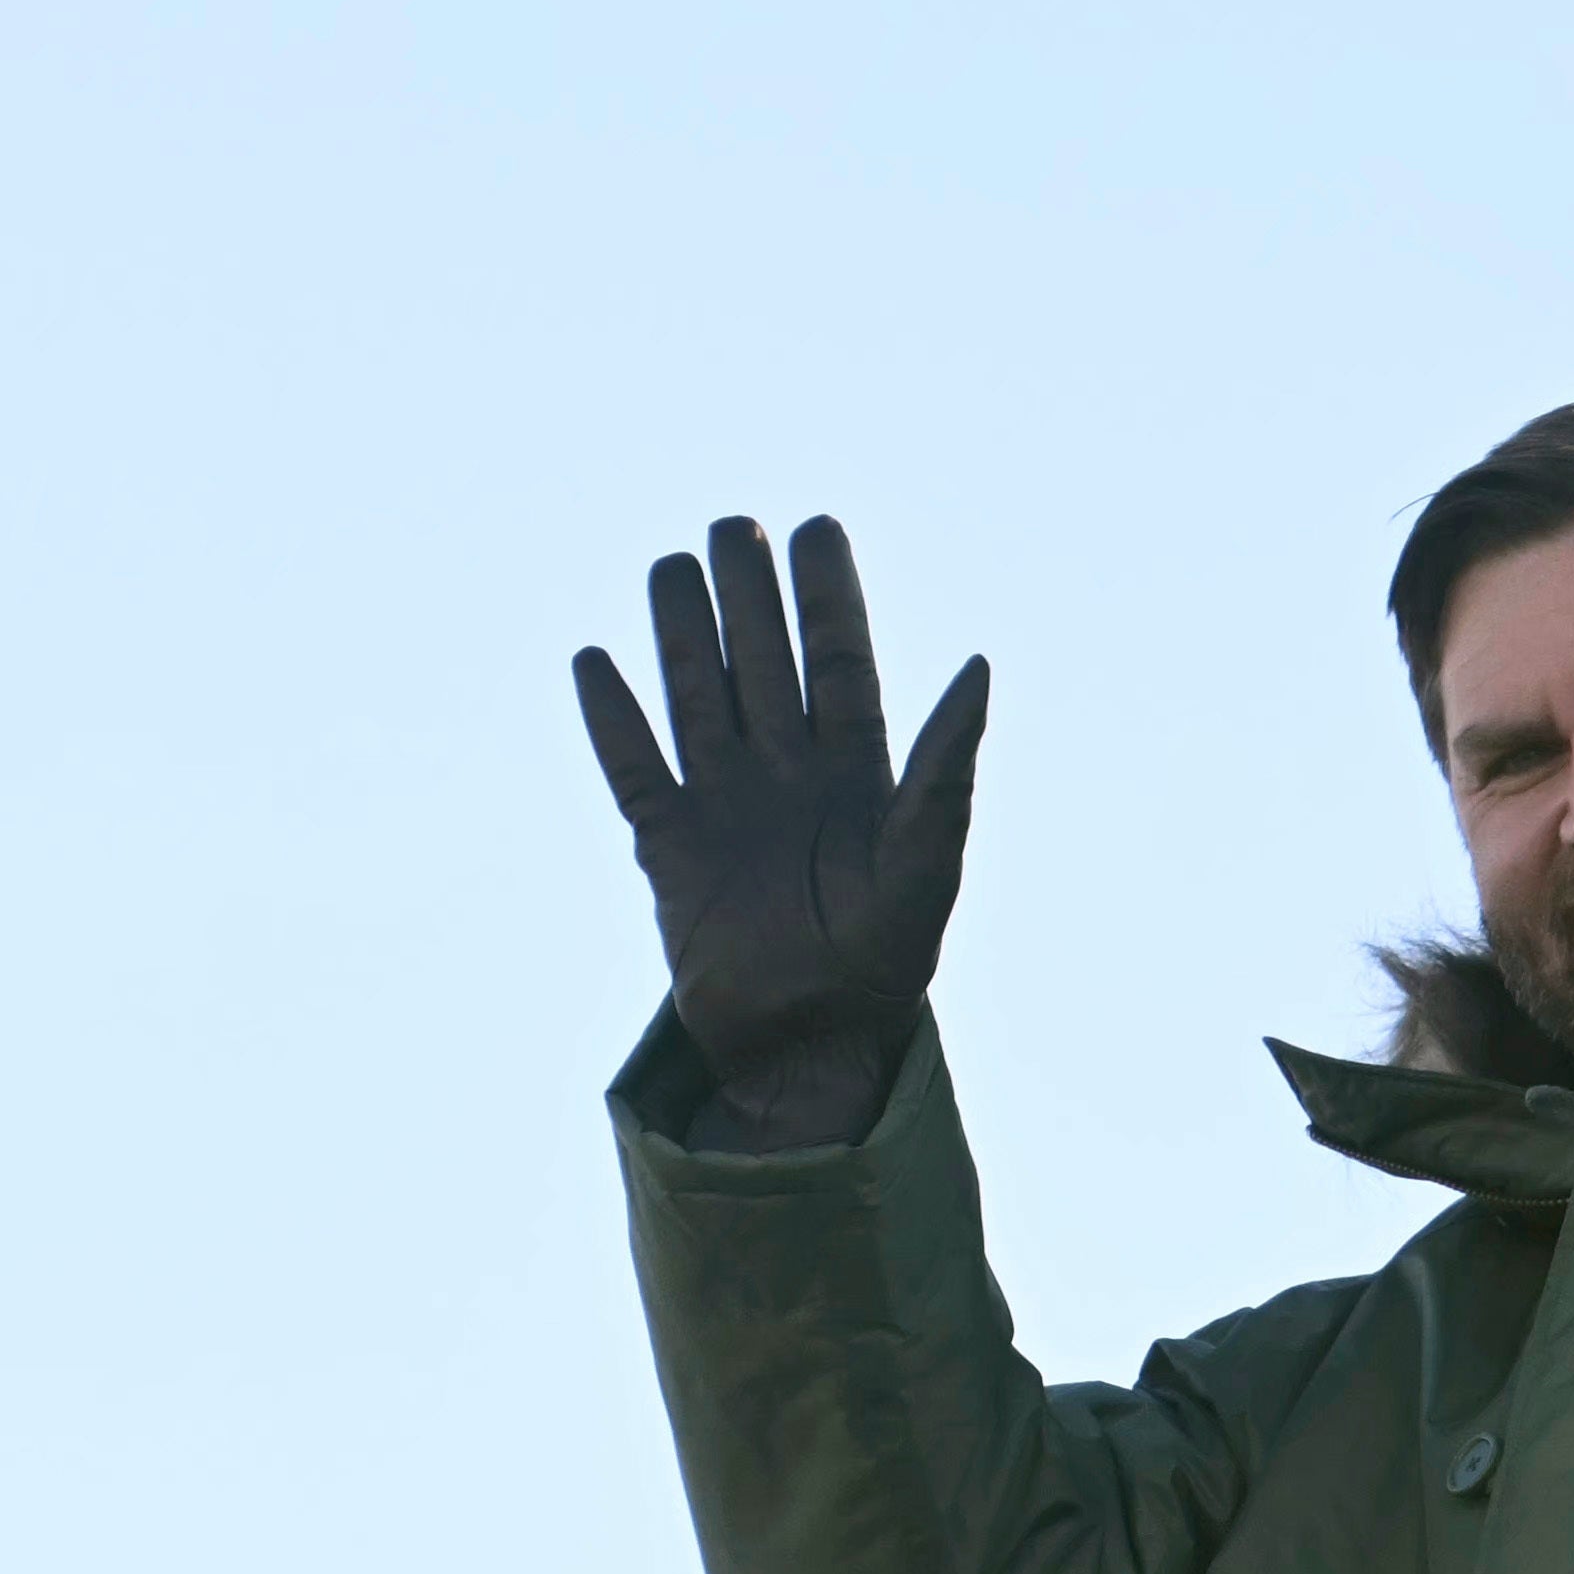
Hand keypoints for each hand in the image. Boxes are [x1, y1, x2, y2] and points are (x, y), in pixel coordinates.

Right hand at [574, 513, 988, 1152]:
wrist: (811, 1048)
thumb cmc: (885, 961)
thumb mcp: (930, 855)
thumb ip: (947, 763)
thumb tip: (978, 666)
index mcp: (857, 772)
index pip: (840, 659)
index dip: (829, 595)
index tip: (816, 528)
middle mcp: (788, 776)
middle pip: (762, 662)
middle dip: (749, 594)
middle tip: (733, 525)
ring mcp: (726, 809)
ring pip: (697, 700)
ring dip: (683, 635)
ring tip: (669, 565)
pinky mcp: (671, 853)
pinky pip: (636, 771)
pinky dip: (614, 722)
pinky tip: (595, 665)